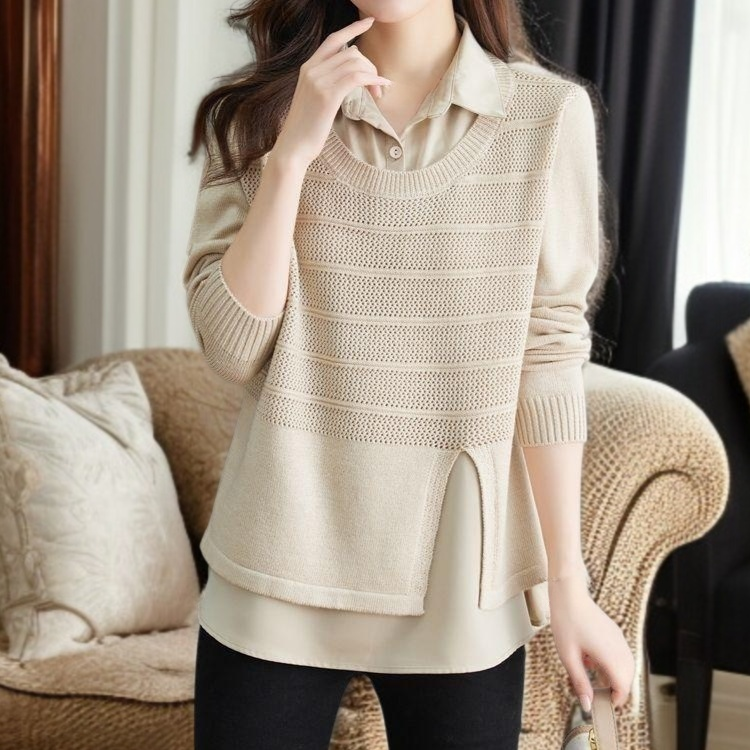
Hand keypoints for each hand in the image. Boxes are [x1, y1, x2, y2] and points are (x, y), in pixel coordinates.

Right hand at [270, 15, 392, 169]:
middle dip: (370, 66)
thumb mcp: (314, 101)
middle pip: (351, 52)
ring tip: (378, 94)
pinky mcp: (327, 95)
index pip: (333, 40)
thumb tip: (347, 81)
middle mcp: (312, 69)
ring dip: (373, 76)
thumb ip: (326, 85)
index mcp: (308, 68)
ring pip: (356, 63)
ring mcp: (318, 81)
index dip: (352, 29)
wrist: (293, 148)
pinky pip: (356, 77)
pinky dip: (372, 81)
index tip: (369, 22)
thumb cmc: (306, 130)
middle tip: (378, 87)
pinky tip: (379, 89)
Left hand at [548, 573, 634, 710]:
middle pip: (626, 679)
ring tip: (589, 674)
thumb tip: (587, 704)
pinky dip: (610, 662)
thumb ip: (580, 682)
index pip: (623, 687)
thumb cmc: (566, 622)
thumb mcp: (568, 657)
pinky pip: (619, 654)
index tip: (601, 704)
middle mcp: (620, 648)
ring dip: (612, 675)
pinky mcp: (614, 633)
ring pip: (625, 666)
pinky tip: (591, 658)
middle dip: (613, 688)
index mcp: (611, 656)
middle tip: (594, 692)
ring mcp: (619, 639)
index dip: (615, 700)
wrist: (569, 595)